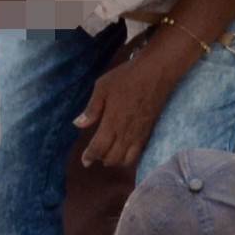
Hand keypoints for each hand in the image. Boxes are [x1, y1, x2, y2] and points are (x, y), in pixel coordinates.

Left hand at [73, 52, 176, 171]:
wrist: (156, 72)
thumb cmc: (127, 77)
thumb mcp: (102, 88)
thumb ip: (91, 109)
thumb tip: (77, 124)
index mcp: (112, 122)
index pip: (99, 148)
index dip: (89, 157)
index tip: (84, 161)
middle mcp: (126, 132)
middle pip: (112, 158)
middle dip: (101, 159)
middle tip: (96, 153)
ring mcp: (139, 134)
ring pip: (127, 160)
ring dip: (116, 161)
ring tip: (110, 152)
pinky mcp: (148, 131)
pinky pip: (139, 153)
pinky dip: (129, 157)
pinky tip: (124, 150)